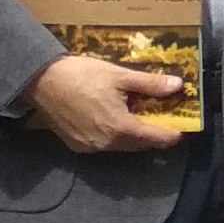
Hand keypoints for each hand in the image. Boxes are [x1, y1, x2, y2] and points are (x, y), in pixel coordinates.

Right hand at [25, 50, 190, 153]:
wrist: (41, 81)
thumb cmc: (82, 75)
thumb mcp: (120, 76)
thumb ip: (150, 84)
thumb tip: (178, 86)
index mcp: (121, 128)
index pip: (156, 139)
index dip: (173, 134)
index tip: (182, 128)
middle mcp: (107, 144)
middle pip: (140, 144)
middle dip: (154, 134)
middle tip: (163, 119)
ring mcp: (91, 147)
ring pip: (122, 146)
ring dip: (134, 136)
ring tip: (140, 118)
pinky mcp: (77, 145)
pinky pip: (104, 145)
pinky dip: (114, 136)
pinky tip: (115, 121)